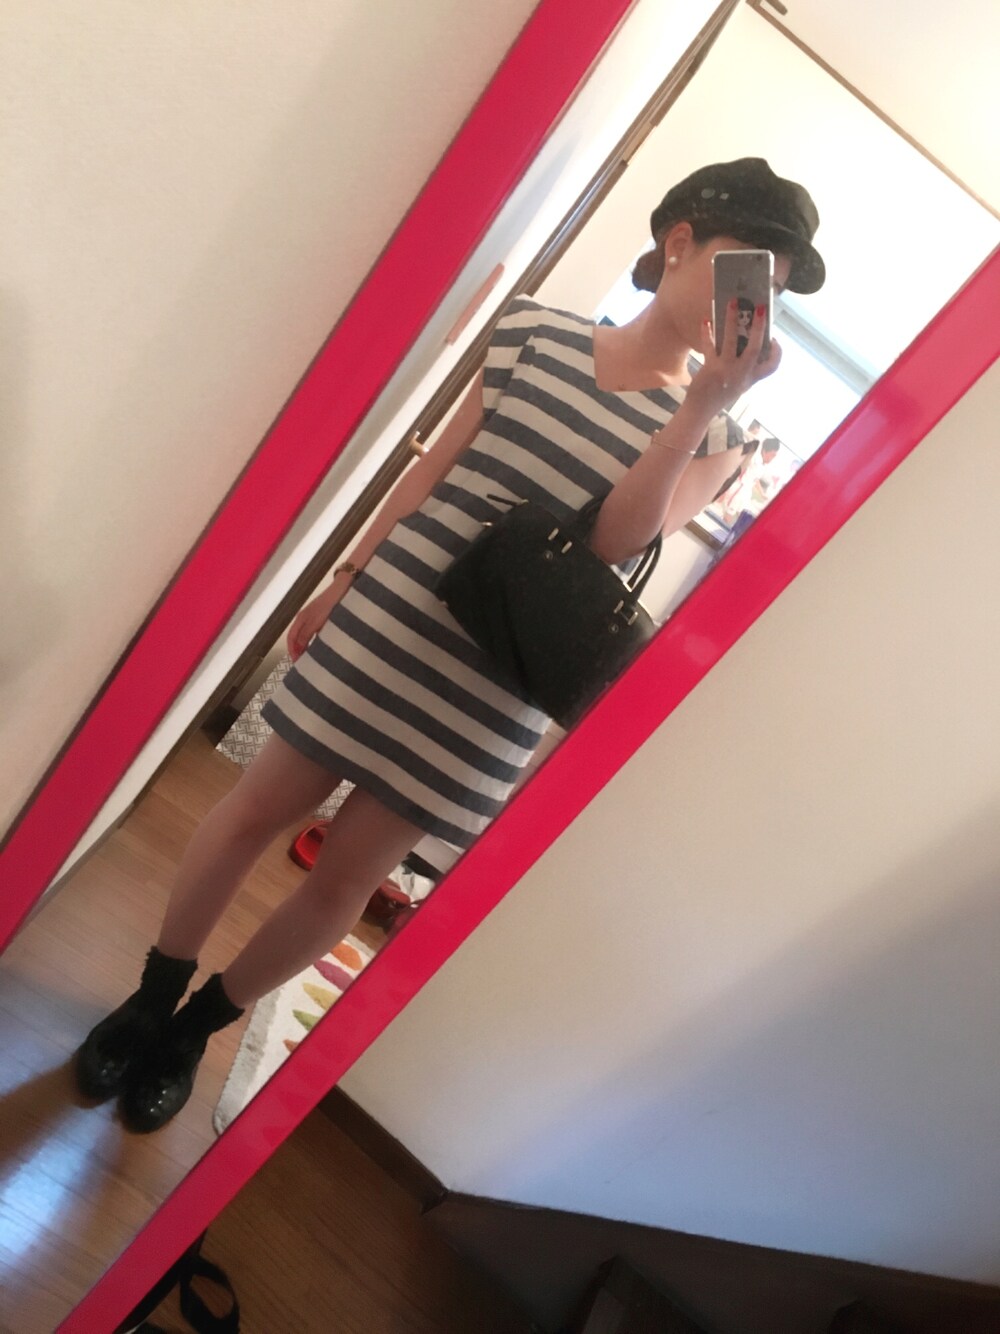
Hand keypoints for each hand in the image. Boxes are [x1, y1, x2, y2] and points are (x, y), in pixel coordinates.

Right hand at [286, 583, 342, 659]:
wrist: (344, 589)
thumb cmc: (330, 604)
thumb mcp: (316, 622)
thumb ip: (306, 635)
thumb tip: (297, 649)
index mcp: (300, 619)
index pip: (291, 638)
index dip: (292, 651)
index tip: (296, 663)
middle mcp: (305, 618)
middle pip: (297, 638)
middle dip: (298, 651)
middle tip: (303, 664)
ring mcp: (314, 618)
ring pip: (306, 636)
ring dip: (306, 647)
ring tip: (311, 659)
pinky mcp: (324, 618)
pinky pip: (315, 633)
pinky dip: (315, 642)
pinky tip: (321, 647)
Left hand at [687, 300, 781, 418]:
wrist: (700, 411)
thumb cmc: (719, 394)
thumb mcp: (738, 384)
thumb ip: (744, 367)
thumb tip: (744, 337)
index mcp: (751, 379)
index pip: (772, 367)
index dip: (777, 352)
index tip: (774, 340)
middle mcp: (741, 375)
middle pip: (755, 348)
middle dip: (759, 327)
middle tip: (761, 307)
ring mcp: (726, 371)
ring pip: (732, 341)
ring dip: (732, 320)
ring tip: (732, 302)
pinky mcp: (710, 368)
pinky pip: (709, 345)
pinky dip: (707, 332)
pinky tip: (706, 320)